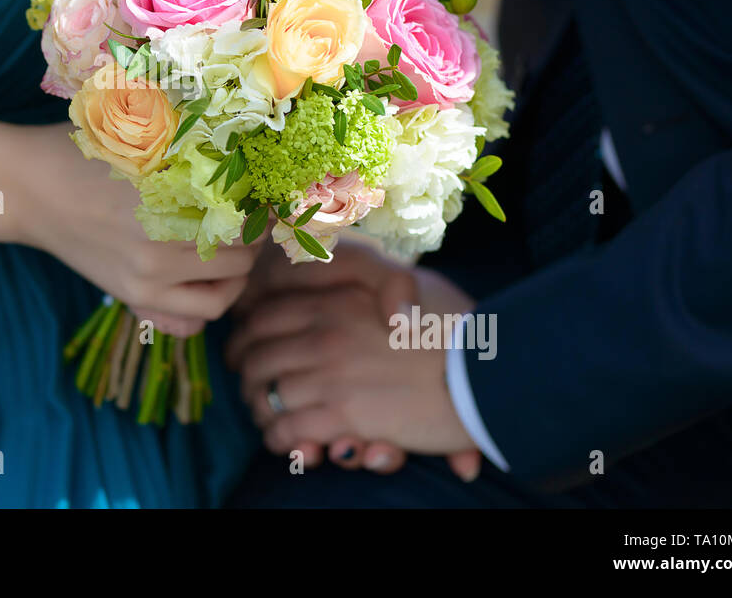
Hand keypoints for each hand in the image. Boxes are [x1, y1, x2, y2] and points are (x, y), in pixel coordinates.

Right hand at [20, 124, 259, 335]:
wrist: (28, 187)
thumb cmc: (86, 150)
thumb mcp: (141, 134)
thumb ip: (192, 148)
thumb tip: (254, 155)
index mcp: (170, 189)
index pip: (246, 206)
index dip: (261, 200)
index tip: (260, 193)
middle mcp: (164, 237)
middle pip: (244, 247)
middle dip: (252, 232)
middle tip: (246, 216)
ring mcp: (149, 273)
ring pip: (229, 285)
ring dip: (238, 267)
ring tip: (230, 247)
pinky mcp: (135, 295)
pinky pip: (196, 316)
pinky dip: (212, 300)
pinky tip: (205, 278)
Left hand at [227, 241, 481, 478]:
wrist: (484, 368)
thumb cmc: (455, 326)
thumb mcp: (407, 284)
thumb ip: (372, 286)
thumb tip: (347, 287)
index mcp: (335, 298)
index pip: (264, 316)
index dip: (247, 336)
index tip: (246, 351)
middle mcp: (324, 331)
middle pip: (256, 356)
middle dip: (247, 378)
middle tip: (253, 393)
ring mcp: (329, 372)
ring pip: (265, 395)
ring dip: (263, 413)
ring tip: (271, 424)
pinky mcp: (342, 413)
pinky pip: (289, 429)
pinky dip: (284, 441)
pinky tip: (296, 446)